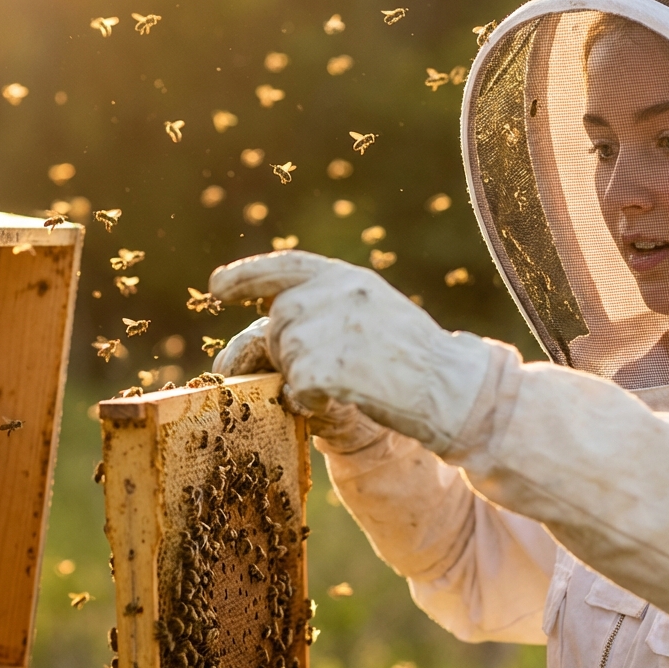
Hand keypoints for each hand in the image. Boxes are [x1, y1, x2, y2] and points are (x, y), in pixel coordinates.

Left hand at [209, 251, 491, 453]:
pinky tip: (335, 401)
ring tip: (338, 386)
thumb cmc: (416, 359)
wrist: (452, 389)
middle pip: (278, 320)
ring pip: (285, 355)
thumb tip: (274, 316)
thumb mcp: (376, 311)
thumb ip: (331, 305)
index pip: (286, 267)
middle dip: (281, 349)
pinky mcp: (330, 367)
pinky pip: (295, 387)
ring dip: (298, 377)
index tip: (216, 288)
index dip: (247, 275)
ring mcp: (333, 329)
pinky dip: (306, 401)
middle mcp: (337, 295)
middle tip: (311, 374)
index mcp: (349, 278)